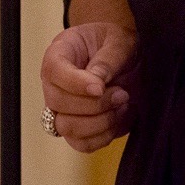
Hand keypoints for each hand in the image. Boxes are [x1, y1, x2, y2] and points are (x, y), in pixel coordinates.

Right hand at [39, 21, 137, 151]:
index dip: (74, 82)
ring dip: (100, 121)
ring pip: (67, 127)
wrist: (131, 61)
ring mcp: (62, 109)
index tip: (100, 87)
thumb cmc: (118, 45)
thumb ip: (108, 59)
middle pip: (57, 103)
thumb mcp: (119, 41)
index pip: (54, 70)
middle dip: (95, 104)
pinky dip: (104, 136)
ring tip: (122, 104)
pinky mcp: (77, 129)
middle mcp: (54, 83)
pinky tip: (119, 116)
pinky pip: (82, 144)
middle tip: (122, 93)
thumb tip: (96, 81)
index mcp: (60, 53)